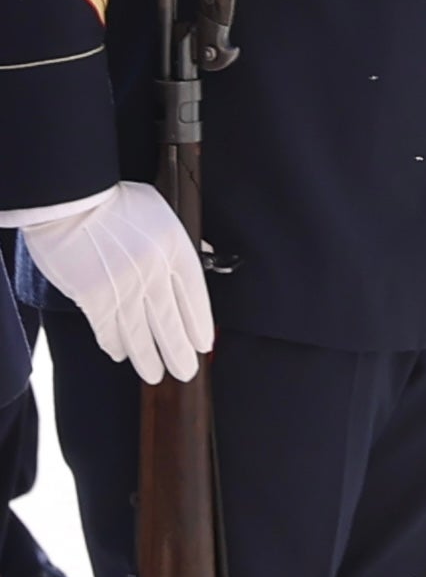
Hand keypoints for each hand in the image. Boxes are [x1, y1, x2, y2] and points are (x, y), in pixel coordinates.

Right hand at [15, 184, 213, 383]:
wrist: (71, 201)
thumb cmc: (115, 201)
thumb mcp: (160, 212)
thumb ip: (179, 238)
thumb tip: (203, 256)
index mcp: (176, 249)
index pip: (195, 296)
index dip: (200, 324)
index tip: (204, 343)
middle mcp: (154, 272)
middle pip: (171, 321)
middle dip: (180, 351)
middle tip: (186, 371)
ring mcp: (124, 287)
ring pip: (140, 333)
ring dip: (148, 358)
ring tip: (156, 374)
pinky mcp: (93, 297)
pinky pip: (108, 329)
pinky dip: (116, 345)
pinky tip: (122, 356)